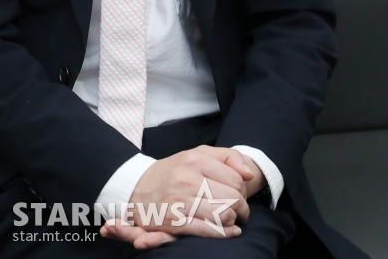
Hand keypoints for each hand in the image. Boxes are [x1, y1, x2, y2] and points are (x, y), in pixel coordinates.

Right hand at [100, 145, 260, 249]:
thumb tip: (250, 175)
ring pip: (223, 215)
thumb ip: (228, 158)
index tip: (239, 194)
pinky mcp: (173, 221)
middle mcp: (187, 178)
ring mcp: (179, 200)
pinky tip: (228, 231)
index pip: (235, 179)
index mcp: (195, 159)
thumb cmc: (175, 170)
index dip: (242, 190)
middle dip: (241, 207)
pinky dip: (223, 233)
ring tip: (231, 219)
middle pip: (232, 198)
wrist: (137, 187)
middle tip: (239, 210)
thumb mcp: (198, 154)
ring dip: (233, 221)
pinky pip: (207, 230)